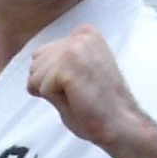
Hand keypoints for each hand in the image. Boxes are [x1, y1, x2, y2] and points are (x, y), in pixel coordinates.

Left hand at [27, 26, 149, 154]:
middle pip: (35, 64)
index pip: (42, 55)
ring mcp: (73, 48)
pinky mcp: (67, 65)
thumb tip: (34, 64)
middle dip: (50, 85)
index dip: (53, 79)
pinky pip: (41, 89)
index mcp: (84, 33)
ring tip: (79, 96)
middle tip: (80, 94)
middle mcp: (79, 34)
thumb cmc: (100, 106)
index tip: (81, 86)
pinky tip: (78, 100)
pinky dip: (55, 101)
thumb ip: (59, 62)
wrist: (122, 124)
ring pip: (35, 77)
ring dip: (53, 94)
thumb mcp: (79, 72)